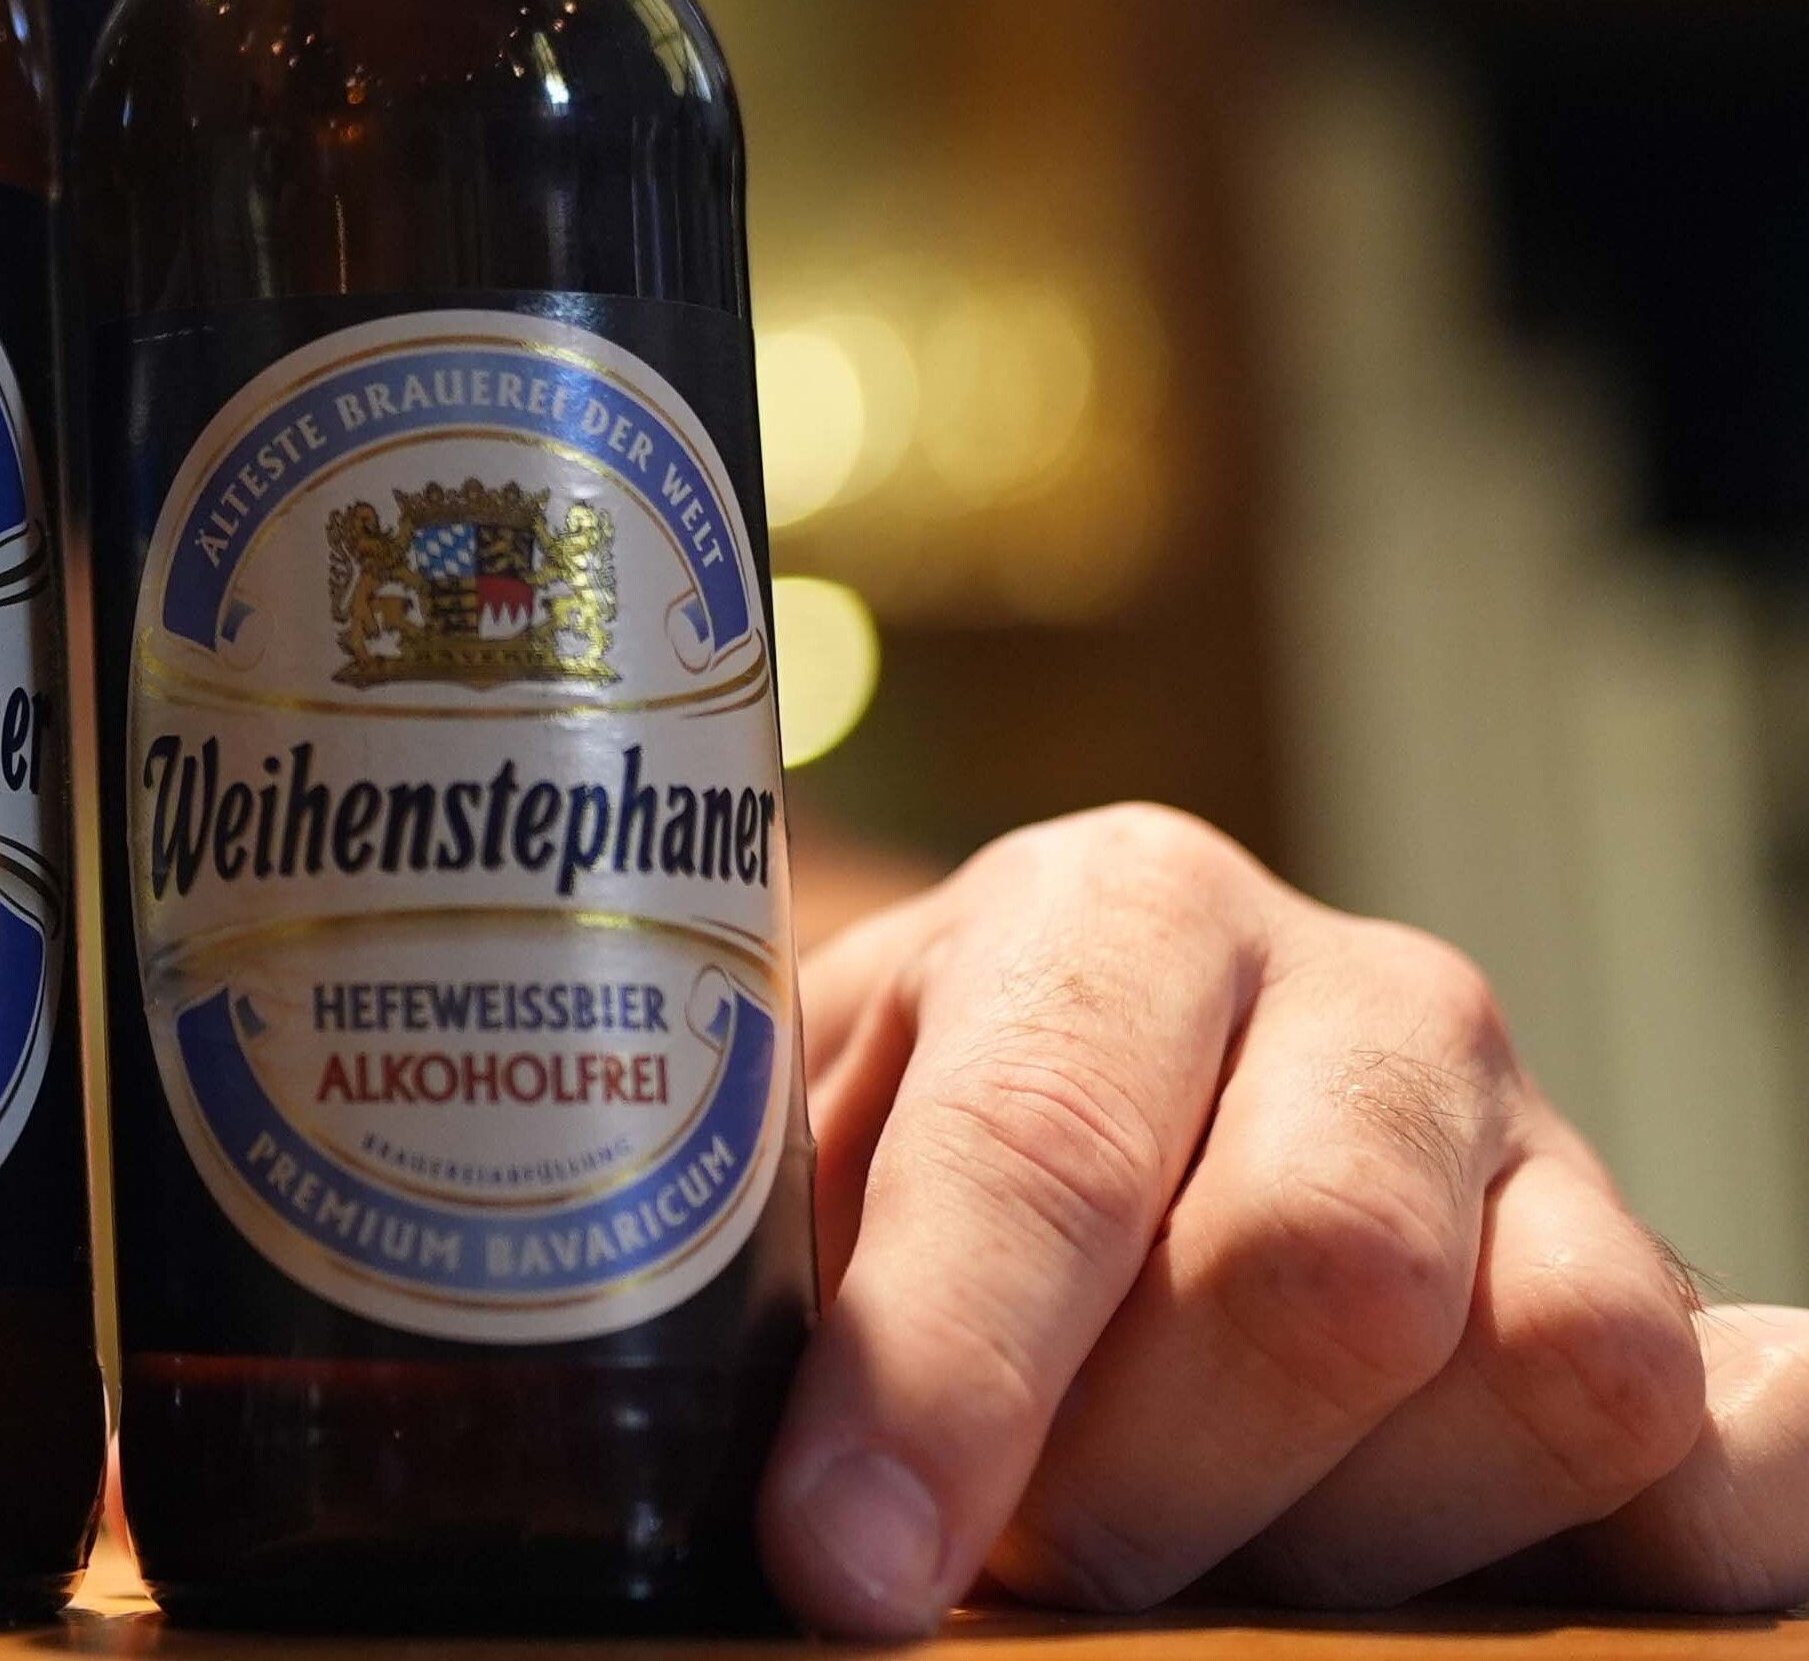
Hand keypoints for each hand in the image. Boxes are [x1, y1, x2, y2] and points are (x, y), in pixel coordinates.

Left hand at [765, 804, 1808, 1627]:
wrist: (1120, 1109)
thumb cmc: (912, 1156)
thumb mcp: (809, 1158)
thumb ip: (789, 1274)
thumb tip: (796, 1507)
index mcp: (1113, 909)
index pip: (1037, 1148)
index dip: (942, 1382)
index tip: (847, 1566)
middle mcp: (1358, 992)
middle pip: (1310, 1273)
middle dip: (1138, 1486)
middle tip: (1029, 1570)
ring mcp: (1540, 1141)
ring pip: (1537, 1372)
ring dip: (1343, 1543)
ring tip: (1205, 1560)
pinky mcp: (1662, 1284)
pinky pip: (1734, 1434)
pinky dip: (1652, 1538)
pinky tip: (1490, 1594)